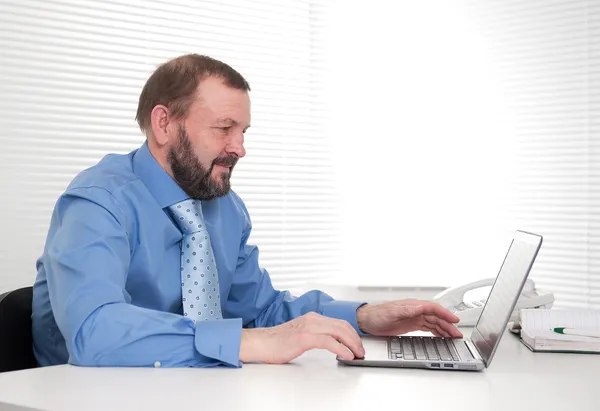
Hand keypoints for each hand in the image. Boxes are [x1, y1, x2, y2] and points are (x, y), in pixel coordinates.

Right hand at [239, 312, 364, 363]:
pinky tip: (346, 356)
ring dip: (352, 344)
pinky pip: (330, 342)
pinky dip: (341, 349)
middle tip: (361, 350)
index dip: (351, 333)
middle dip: (355, 338)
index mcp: (312, 317)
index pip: (339, 322)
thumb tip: (331, 343)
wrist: (260, 343)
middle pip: (342, 325)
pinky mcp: (305, 337)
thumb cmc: (277, 342)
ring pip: (339, 331)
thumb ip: (315, 335)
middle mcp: (312, 319)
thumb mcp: (300, 334)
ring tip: (357, 354)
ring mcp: (309, 326)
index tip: (357, 344)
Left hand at [356, 299, 462, 337]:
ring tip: (454, 336)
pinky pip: (427, 327)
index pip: (433, 308)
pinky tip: (441, 336)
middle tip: (457, 333)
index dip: (445, 314)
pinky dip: (436, 331)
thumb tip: (420, 307)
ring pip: (433, 323)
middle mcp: (415, 311)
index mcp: (412, 306)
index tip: (454, 320)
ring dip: (444, 329)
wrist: (367, 320)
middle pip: (436, 317)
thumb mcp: (391, 312)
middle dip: (448, 324)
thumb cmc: (376, 315)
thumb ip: (406, 310)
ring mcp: (414, 318)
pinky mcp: (411, 325)